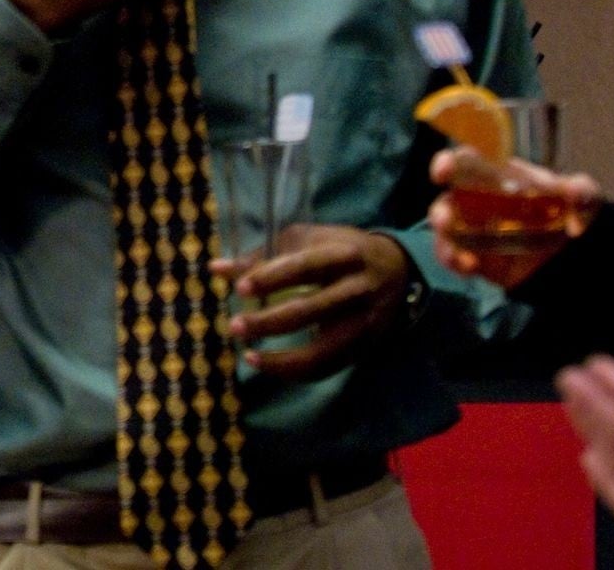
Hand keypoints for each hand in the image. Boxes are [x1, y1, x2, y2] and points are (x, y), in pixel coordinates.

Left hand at [212, 225, 409, 380]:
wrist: (398, 269)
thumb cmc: (338, 250)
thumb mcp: (306, 241)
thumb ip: (262, 256)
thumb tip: (215, 269)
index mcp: (341, 254)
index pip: (304, 267)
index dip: (271, 278)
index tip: (240, 288)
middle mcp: (356, 289)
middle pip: (310, 310)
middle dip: (269, 322)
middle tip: (235, 327)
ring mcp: (364, 322)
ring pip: (322, 350)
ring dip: (282, 359)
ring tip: (249, 357)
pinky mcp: (364, 346)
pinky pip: (327, 367)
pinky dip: (296, 372)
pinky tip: (268, 366)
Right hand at [428, 149, 599, 287]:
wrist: (572, 256)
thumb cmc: (570, 213)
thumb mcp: (583, 199)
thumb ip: (581, 191)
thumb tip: (576, 191)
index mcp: (498, 177)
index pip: (467, 163)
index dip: (450, 162)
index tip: (443, 169)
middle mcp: (479, 200)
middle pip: (448, 199)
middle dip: (441, 209)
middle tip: (444, 219)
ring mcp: (474, 230)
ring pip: (446, 230)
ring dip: (444, 240)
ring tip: (458, 253)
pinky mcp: (475, 255)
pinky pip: (453, 256)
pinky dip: (454, 261)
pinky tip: (468, 267)